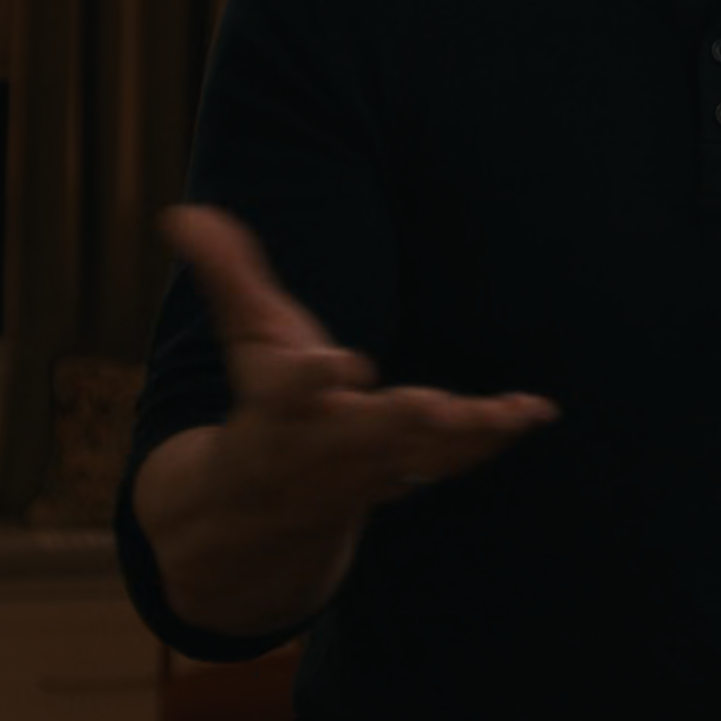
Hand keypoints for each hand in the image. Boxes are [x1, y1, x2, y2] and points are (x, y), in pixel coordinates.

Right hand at [161, 204, 556, 518]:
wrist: (261, 509)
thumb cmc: (262, 403)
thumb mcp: (244, 338)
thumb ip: (226, 274)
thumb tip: (182, 211)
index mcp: (283, 405)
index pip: (291, 391)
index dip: (313, 378)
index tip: (338, 364)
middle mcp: (330, 444)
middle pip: (370, 433)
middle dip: (407, 421)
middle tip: (444, 408)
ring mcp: (374, 469)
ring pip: (425, 454)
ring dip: (473, 434)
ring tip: (522, 411)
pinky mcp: (410, 476)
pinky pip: (455, 462)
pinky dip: (496, 439)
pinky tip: (539, 413)